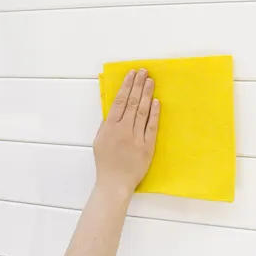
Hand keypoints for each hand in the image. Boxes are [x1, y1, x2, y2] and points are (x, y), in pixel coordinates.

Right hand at [93, 69, 159, 196]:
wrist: (114, 183)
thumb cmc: (106, 162)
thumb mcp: (99, 140)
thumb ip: (107, 124)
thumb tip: (115, 107)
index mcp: (109, 127)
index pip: (119, 101)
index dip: (127, 86)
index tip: (132, 74)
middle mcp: (123, 130)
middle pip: (132, 103)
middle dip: (138, 85)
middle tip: (144, 71)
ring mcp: (136, 138)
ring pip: (142, 112)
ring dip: (147, 95)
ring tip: (151, 81)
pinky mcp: (147, 146)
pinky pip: (151, 127)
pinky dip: (154, 114)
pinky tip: (157, 102)